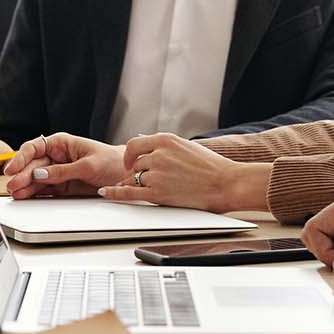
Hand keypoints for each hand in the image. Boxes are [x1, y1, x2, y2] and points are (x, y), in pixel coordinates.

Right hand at [3, 133, 126, 198]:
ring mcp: (58, 172)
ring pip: (36, 178)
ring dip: (25, 185)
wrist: (126, 176)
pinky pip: (44, 189)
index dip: (21, 158)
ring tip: (15, 194)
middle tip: (12, 185)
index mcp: (62, 143)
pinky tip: (25, 196)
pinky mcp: (62, 186)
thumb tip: (40, 173)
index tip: (12, 168)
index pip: (35, 148)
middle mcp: (57, 156)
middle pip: (33, 165)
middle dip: (21, 175)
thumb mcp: (88, 165)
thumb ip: (63, 171)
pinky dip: (34, 193)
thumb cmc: (111, 162)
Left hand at [99, 134, 267, 212]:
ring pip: (134, 178)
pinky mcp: (158, 194)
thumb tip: (139, 139)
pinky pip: (129, 193)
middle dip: (137, 172)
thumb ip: (161, 144)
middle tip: (147, 180)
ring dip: (135, 183)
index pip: (134, 145)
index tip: (129, 161)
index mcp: (165, 140)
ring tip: (146, 188)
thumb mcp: (185, 145)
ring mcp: (156, 175)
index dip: (128, 155)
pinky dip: (115, 193)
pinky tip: (107, 193)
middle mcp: (158, 155)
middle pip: (135, 164)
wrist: (226, 184)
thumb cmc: (211, 166)